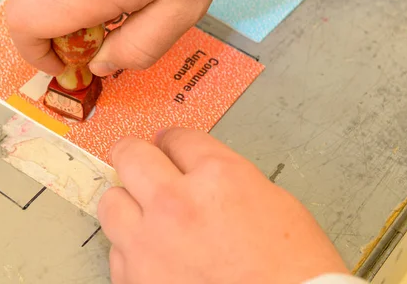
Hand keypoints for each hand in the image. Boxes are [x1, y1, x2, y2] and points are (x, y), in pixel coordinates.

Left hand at [98, 128, 349, 283]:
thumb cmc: (294, 273)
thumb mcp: (274, 203)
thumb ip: (228, 178)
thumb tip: (200, 172)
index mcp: (218, 177)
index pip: (177, 137)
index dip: (174, 141)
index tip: (169, 145)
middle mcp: (176, 203)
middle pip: (131, 155)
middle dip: (136, 154)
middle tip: (141, 161)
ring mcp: (149, 244)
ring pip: (111, 202)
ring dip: (128, 202)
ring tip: (144, 213)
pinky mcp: (135, 281)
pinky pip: (116, 251)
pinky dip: (132, 248)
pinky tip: (154, 254)